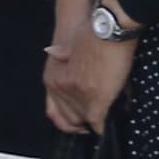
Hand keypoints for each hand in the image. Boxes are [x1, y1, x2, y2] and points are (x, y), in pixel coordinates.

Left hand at [45, 0, 139, 135]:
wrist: (109, 29)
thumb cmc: (91, 33)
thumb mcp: (68, 44)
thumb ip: (60, 54)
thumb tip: (49, 51)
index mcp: (52, 77)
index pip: (54, 108)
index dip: (67, 115)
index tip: (78, 119)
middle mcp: (62, 88)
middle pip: (68, 117)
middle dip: (80, 121)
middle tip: (92, 121)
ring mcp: (79, 95)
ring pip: (82, 119)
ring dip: (91, 122)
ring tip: (100, 122)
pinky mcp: (97, 99)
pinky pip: (97, 121)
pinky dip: (101, 125)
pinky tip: (104, 128)